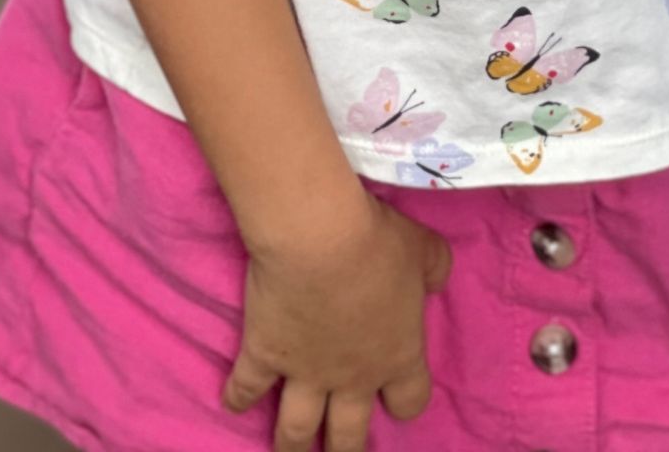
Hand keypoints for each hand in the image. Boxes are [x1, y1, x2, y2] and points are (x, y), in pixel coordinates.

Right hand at [224, 190, 450, 450]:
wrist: (320, 238)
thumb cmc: (378, 244)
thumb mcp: (426, 250)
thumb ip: (435, 269)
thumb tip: (436, 281)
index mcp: (396, 356)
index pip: (409, 401)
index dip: (404, 400)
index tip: (397, 397)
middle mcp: (351, 377)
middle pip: (349, 434)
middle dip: (346, 448)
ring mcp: (305, 372)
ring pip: (297, 428)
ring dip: (292, 444)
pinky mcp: (265, 355)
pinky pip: (247, 386)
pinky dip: (238, 397)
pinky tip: (232, 405)